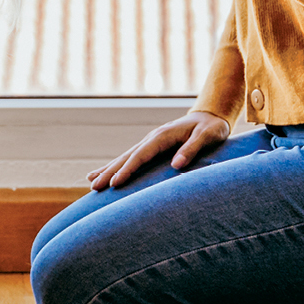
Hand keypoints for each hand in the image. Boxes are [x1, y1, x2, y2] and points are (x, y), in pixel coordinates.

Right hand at [87, 110, 230, 190]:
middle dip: (109, 172)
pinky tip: (106, 173)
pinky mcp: (151, 146)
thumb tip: (176, 165)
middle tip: (94, 187)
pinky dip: (117, 165)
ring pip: (125, 157)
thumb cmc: (211, 128)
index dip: (127, 169)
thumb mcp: (208, 136)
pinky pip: (131, 157)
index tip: (115, 183)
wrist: (210, 116)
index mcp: (163, 136)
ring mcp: (150, 141)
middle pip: (127, 156)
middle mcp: (152, 137)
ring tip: (91, 181)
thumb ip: (192, 149)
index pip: (141, 155)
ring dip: (108, 169)